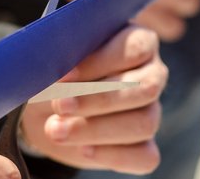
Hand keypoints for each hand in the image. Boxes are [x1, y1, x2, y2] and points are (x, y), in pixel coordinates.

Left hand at [20, 26, 166, 173]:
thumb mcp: (58, 56)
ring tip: (56, 130)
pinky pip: (145, 156)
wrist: (46, 106)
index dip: (101, 63)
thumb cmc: (58, 71)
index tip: (64, 76)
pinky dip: (113, 155)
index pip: (136, 50)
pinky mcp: (143, 145)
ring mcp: (151, 111)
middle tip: (60, 105)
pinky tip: (83, 150)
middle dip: (100, 99)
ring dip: (97, 129)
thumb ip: (65, 56)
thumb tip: (61, 73)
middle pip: (146, 88)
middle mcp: (153, 74)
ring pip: (145, 123)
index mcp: (140, 42)